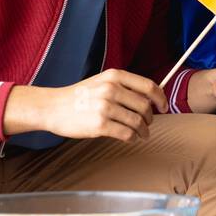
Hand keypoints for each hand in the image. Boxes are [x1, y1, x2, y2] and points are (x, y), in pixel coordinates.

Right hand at [7, 69, 166, 141]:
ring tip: (141, 134)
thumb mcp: (101, 81)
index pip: (148, 86)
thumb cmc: (78, 97)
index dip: (160, 98)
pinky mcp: (100, 125)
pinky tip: (131, 138)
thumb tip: (149, 99)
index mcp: (114, 76)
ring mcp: (105, 107)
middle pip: (145, 106)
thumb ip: (123, 87)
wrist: (52, 107)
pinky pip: (126, 134)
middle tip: (147, 124)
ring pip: (138, 122)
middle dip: (150, 118)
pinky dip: (132, 138)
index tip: (163, 107)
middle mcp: (111, 89)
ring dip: (143, 131)